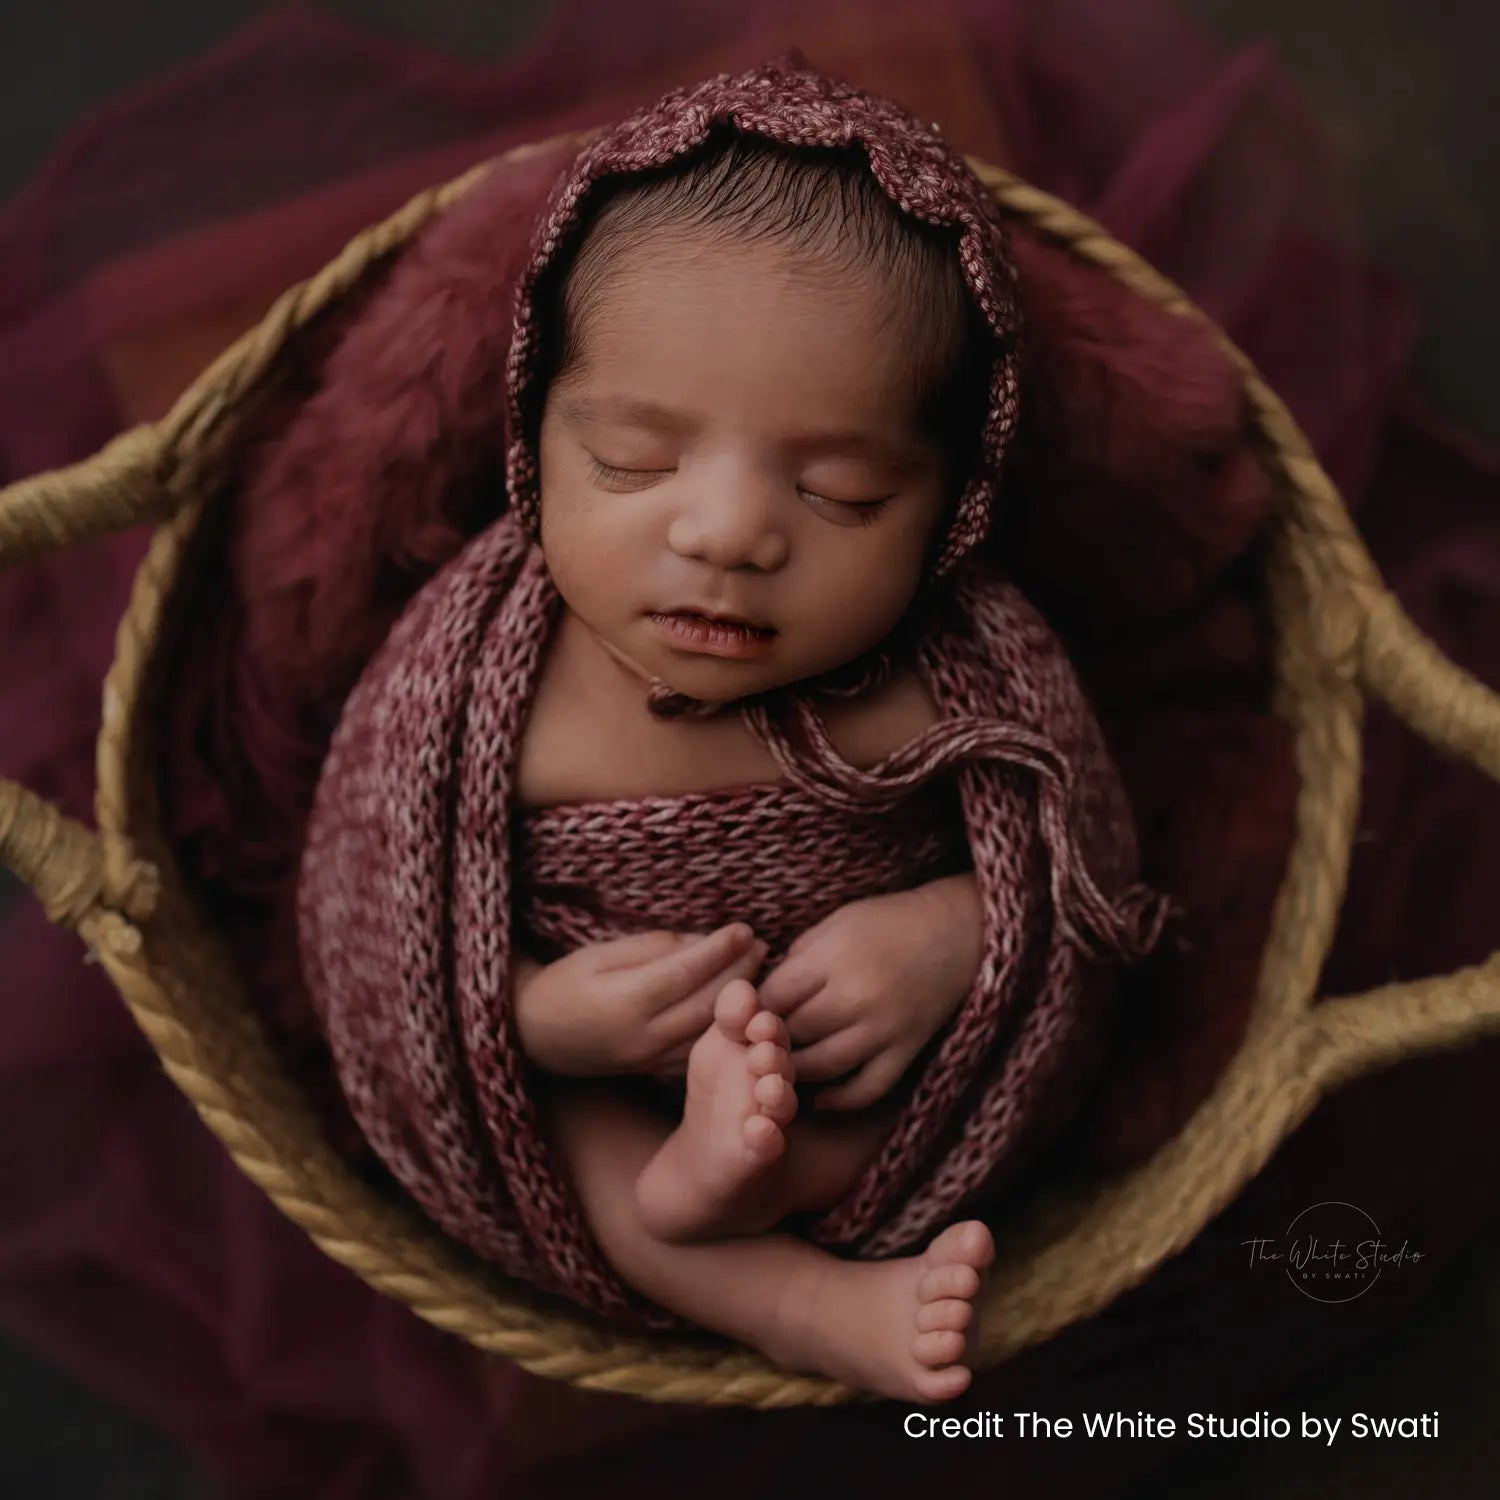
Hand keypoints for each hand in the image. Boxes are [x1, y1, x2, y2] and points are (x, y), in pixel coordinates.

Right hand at [512, 924, 767, 1078]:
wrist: (533, 1036)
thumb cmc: (564, 984)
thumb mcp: (601, 954)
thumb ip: (654, 948)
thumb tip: (703, 942)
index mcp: (626, 1002)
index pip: (687, 972)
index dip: (720, 949)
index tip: (744, 928)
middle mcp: (642, 1037)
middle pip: (706, 1003)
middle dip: (739, 973)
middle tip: (761, 945)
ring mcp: (650, 1060)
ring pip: (707, 1030)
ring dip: (739, 1001)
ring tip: (757, 970)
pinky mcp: (654, 1071)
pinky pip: (698, 1049)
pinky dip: (723, 1027)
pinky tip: (739, 1004)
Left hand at [756, 873, 983, 1111]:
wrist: (956, 933)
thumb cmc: (888, 922)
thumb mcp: (835, 924)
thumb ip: (798, 961)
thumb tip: (762, 998)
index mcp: (834, 958)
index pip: (773, 997)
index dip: (752, 1009)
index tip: (745, 1014)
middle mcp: (858, 996)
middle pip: (794, 1033)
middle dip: (771, 1039)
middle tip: (758, 1042)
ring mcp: (885, 1028)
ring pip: (823, 1067)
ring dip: (797, 1070)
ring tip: (782, 1066)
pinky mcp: (906, 1050)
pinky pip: (866, 1088)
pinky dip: (839, 1099)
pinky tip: (820, 1096)